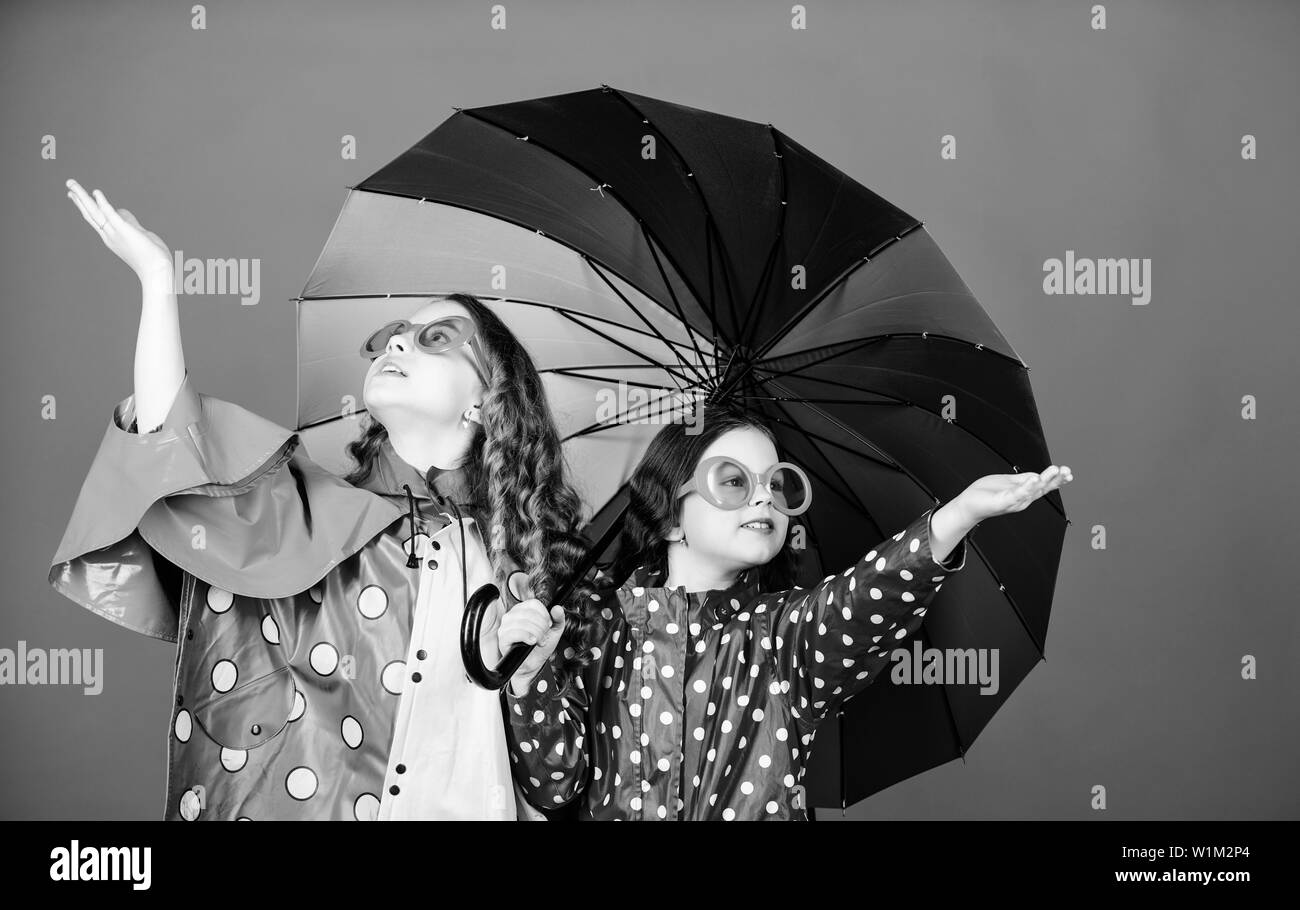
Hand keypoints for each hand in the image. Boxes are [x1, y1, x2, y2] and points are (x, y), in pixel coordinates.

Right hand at [65, 179, 172, 285]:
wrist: (157, 271)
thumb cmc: (152, 257)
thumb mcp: (139, 235)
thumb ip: (130, 222)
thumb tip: (122, 212)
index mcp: (112, 237)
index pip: (95, 218)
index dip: (85, 205)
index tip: (75, 195)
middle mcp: (109, 235)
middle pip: (90, 213)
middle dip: (79, 198)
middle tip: (68, 183)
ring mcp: (115, 233)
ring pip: (94, 212)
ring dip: (82, 196)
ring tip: (72, 183)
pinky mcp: (124, 231)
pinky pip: (110, 214)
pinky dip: (102, 202)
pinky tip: (95, 192)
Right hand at [497, 571, 566, 696]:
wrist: (529, 671)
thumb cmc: (539, 652)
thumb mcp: (554, 635)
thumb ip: (559, 621)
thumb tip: (559, 608)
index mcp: (524, 612)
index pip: (534, 603)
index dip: (543, 613)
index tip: (548, 624)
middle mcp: (513, 616)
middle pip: (530, 611)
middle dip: (542, 624)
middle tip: (544, 635)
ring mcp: (506, 627)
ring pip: (523, 620)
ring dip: (536, 631)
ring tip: (538, 640)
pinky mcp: (503, 639)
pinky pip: (514, 631)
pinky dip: (527, 635)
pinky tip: (532, 642)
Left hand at [954, 464, 1073, 525]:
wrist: (968, 504)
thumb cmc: (987, 493)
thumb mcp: (1009, 482)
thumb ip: (1024, 479)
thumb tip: (1039, 475)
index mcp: (1025, 493)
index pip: (1044, 486)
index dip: (1057, 479)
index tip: (1068, 472)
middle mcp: (1022, 500)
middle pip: (1043, 489)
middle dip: (1056, 480)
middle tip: (1067, 471)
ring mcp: (1013, 502)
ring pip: (1033, 491)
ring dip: (1045, 480)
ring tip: (1055, 470)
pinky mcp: (1002, 502)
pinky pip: (1016, 494)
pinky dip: (1026, 487)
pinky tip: (1034, 479)